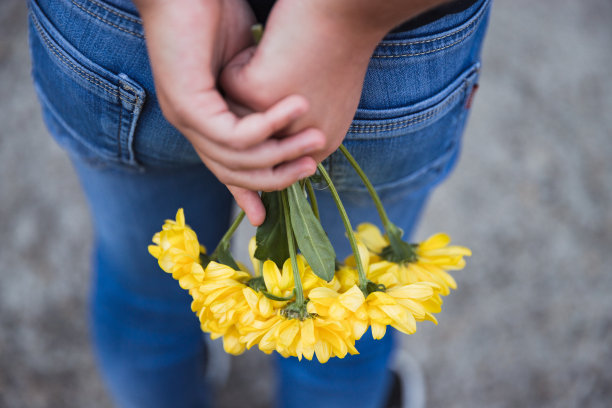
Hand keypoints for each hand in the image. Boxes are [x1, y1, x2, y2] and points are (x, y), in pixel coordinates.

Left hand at [134, 0, 324, 224]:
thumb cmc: (219, 15)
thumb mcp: (247, 68)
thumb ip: (260, 100)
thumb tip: (290, 126)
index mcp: (203, 118)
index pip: (228, 168)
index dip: (250, 191)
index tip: (270, 214)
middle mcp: (190, 124)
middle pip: (234, 173)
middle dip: (277, 176)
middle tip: (312, 167)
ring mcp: (184, 116)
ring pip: (237, 159)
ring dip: (281, 152)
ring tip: (315, 138)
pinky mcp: (185, 103)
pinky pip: (233, 134)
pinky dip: (267, 127)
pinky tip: (295, 107)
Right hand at [220, 0, 448, 161]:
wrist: (346, 13)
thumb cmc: (338, 49)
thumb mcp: (329, 103)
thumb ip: (304, 130)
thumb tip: (270, 141)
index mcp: (319, 147)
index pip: (271, 149)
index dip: (267, 121)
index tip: (280, 96)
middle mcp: (298, 142)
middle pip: (249, 133)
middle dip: (255, 101)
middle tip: (282, 73)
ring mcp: (278, 121)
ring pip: (233, 110)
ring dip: (248, 82)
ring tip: (278, 62)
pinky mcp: (259, 94)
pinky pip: (229, 83)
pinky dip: (243, 60)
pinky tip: (270, 50)